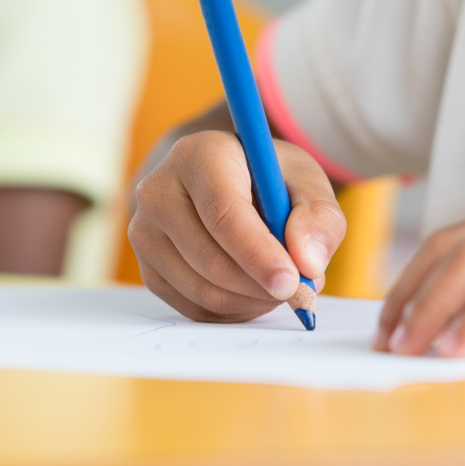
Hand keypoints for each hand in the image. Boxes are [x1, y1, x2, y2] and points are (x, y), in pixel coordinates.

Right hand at [128, 129, 346, 321]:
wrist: (230, 182)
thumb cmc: (269, 180)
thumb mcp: (306, 182)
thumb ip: (319, 216)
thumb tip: (308, 262)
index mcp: (199, 155)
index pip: (223, 213)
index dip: (258, 253)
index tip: (292, 282)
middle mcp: (158, 191)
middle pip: (209, 258)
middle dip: (260, 285)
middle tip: (300, 291)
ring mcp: (145, 231)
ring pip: (201, 289)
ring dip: (250, 300)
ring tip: (279, 284)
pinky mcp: (147, 267)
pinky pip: (192, 307)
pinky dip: (232, 310)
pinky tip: (253, 290)